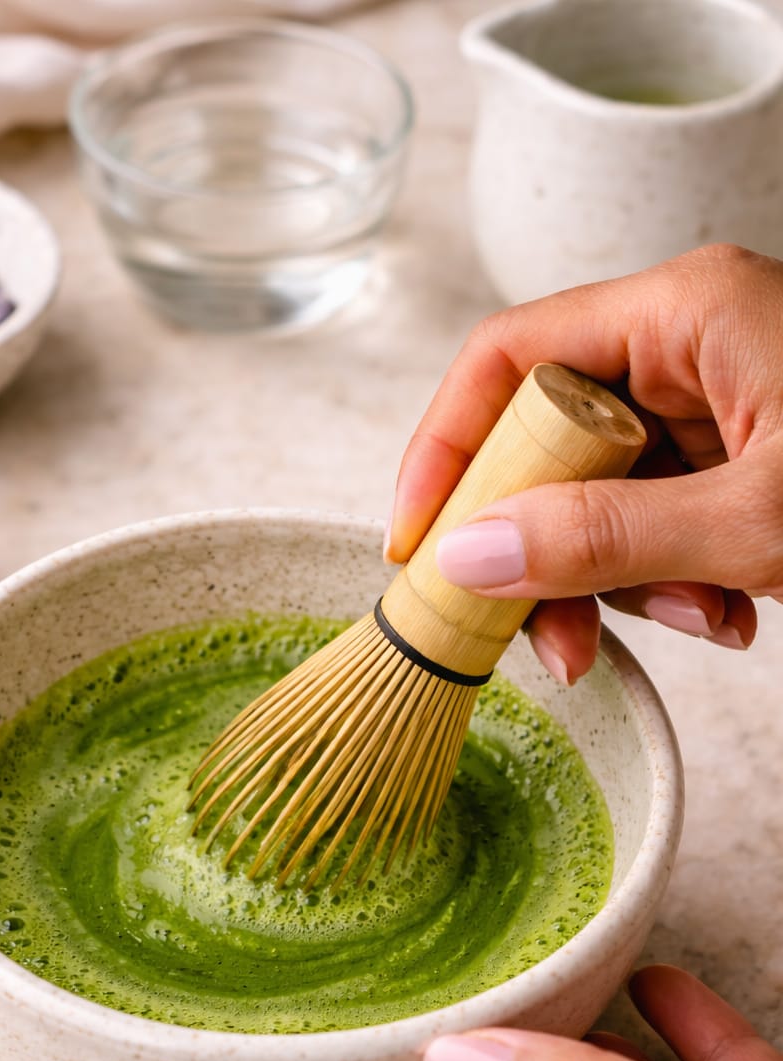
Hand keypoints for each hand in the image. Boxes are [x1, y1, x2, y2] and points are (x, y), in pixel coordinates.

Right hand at [387, 243, 782, 681]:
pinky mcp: (735, 457)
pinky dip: (675, 583)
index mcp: (681, 311)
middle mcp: (686, 344)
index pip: (506, 358)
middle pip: (544, 441)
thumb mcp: (754, 520)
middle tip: (549, 643)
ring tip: (708, 623)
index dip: (444, 450)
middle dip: (547, 553)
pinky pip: (655, 521)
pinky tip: (736, 612)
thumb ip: (603, 539)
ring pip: (597, 496)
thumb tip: (467, 560)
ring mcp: (712, 402)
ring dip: (626, 584)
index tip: (417, 547)